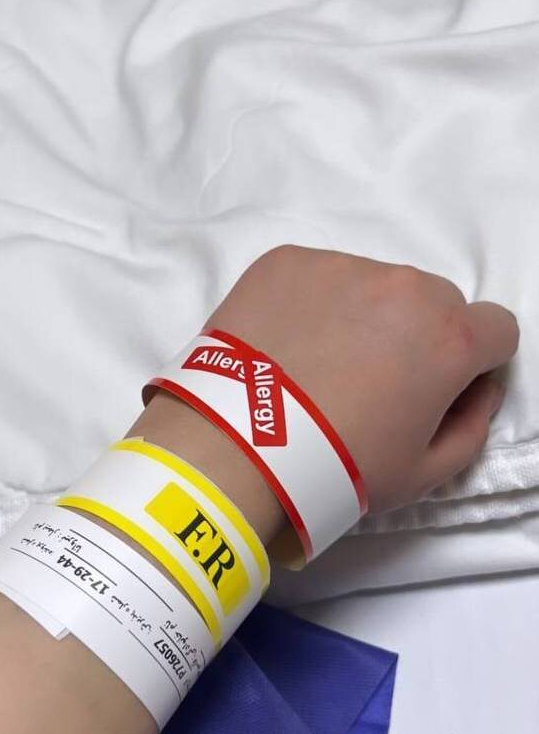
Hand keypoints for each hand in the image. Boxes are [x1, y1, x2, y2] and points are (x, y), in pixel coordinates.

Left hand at [206, 246, 518, 513]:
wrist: (238, 444)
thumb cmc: (339, 465)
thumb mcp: (424, 473)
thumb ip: (473, 426)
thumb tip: (479, 388)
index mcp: (450, 337)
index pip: (497, 329)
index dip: (474, 361)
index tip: (440, 386)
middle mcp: (405, 287)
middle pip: (435, 301)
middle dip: (419, 334)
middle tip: (373, 379)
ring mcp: (343, 267)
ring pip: (375, 284)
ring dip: (363, 314)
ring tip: (319, 363)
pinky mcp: (290, 260)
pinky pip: (319, 276)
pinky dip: (311, 303)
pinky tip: (285, 344)